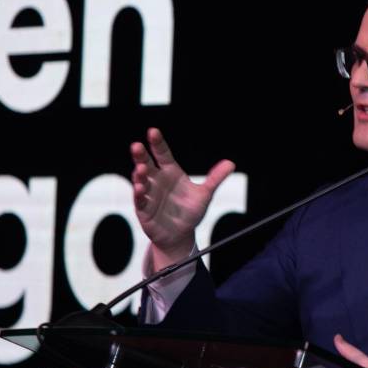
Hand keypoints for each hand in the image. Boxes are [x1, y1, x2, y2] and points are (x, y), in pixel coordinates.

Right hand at [130, 128, 234, 268]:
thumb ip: (215, 178)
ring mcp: (149, 194)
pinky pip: (140, 200)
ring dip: (139, 175)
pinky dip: (139, 194)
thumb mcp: (204, 194)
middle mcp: (157, 180)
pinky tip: (140, 188)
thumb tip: (231, 163)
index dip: (157, 143)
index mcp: (170, 172)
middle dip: (140, 155)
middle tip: (137, 146)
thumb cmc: (190, 212)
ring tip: (141, 169)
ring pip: (141, 181)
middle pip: (146, 164)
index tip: (153, 131)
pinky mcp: (144, 209)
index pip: (162, 154)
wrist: (181, 235)